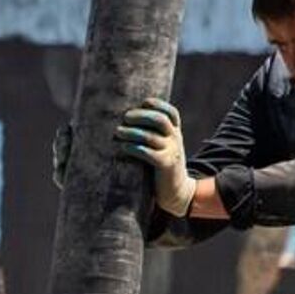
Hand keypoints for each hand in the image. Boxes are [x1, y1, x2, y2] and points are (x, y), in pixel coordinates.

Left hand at [113, 98, 195, 216]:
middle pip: (160, 120)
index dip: (157, 104)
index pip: (171, 112)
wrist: (177, 191)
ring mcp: (171, 152)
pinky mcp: (165, 165)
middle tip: (125, 118)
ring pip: (151, 136)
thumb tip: (127, 120)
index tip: (143, 102)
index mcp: (175, 132)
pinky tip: (124, 147)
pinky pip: (149, 154)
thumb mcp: (164, 147)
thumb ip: (153, 134)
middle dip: (141, 116)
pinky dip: (134, 148)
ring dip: (132, 132)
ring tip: (118, 132)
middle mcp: (175, 139)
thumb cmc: (162, 166)